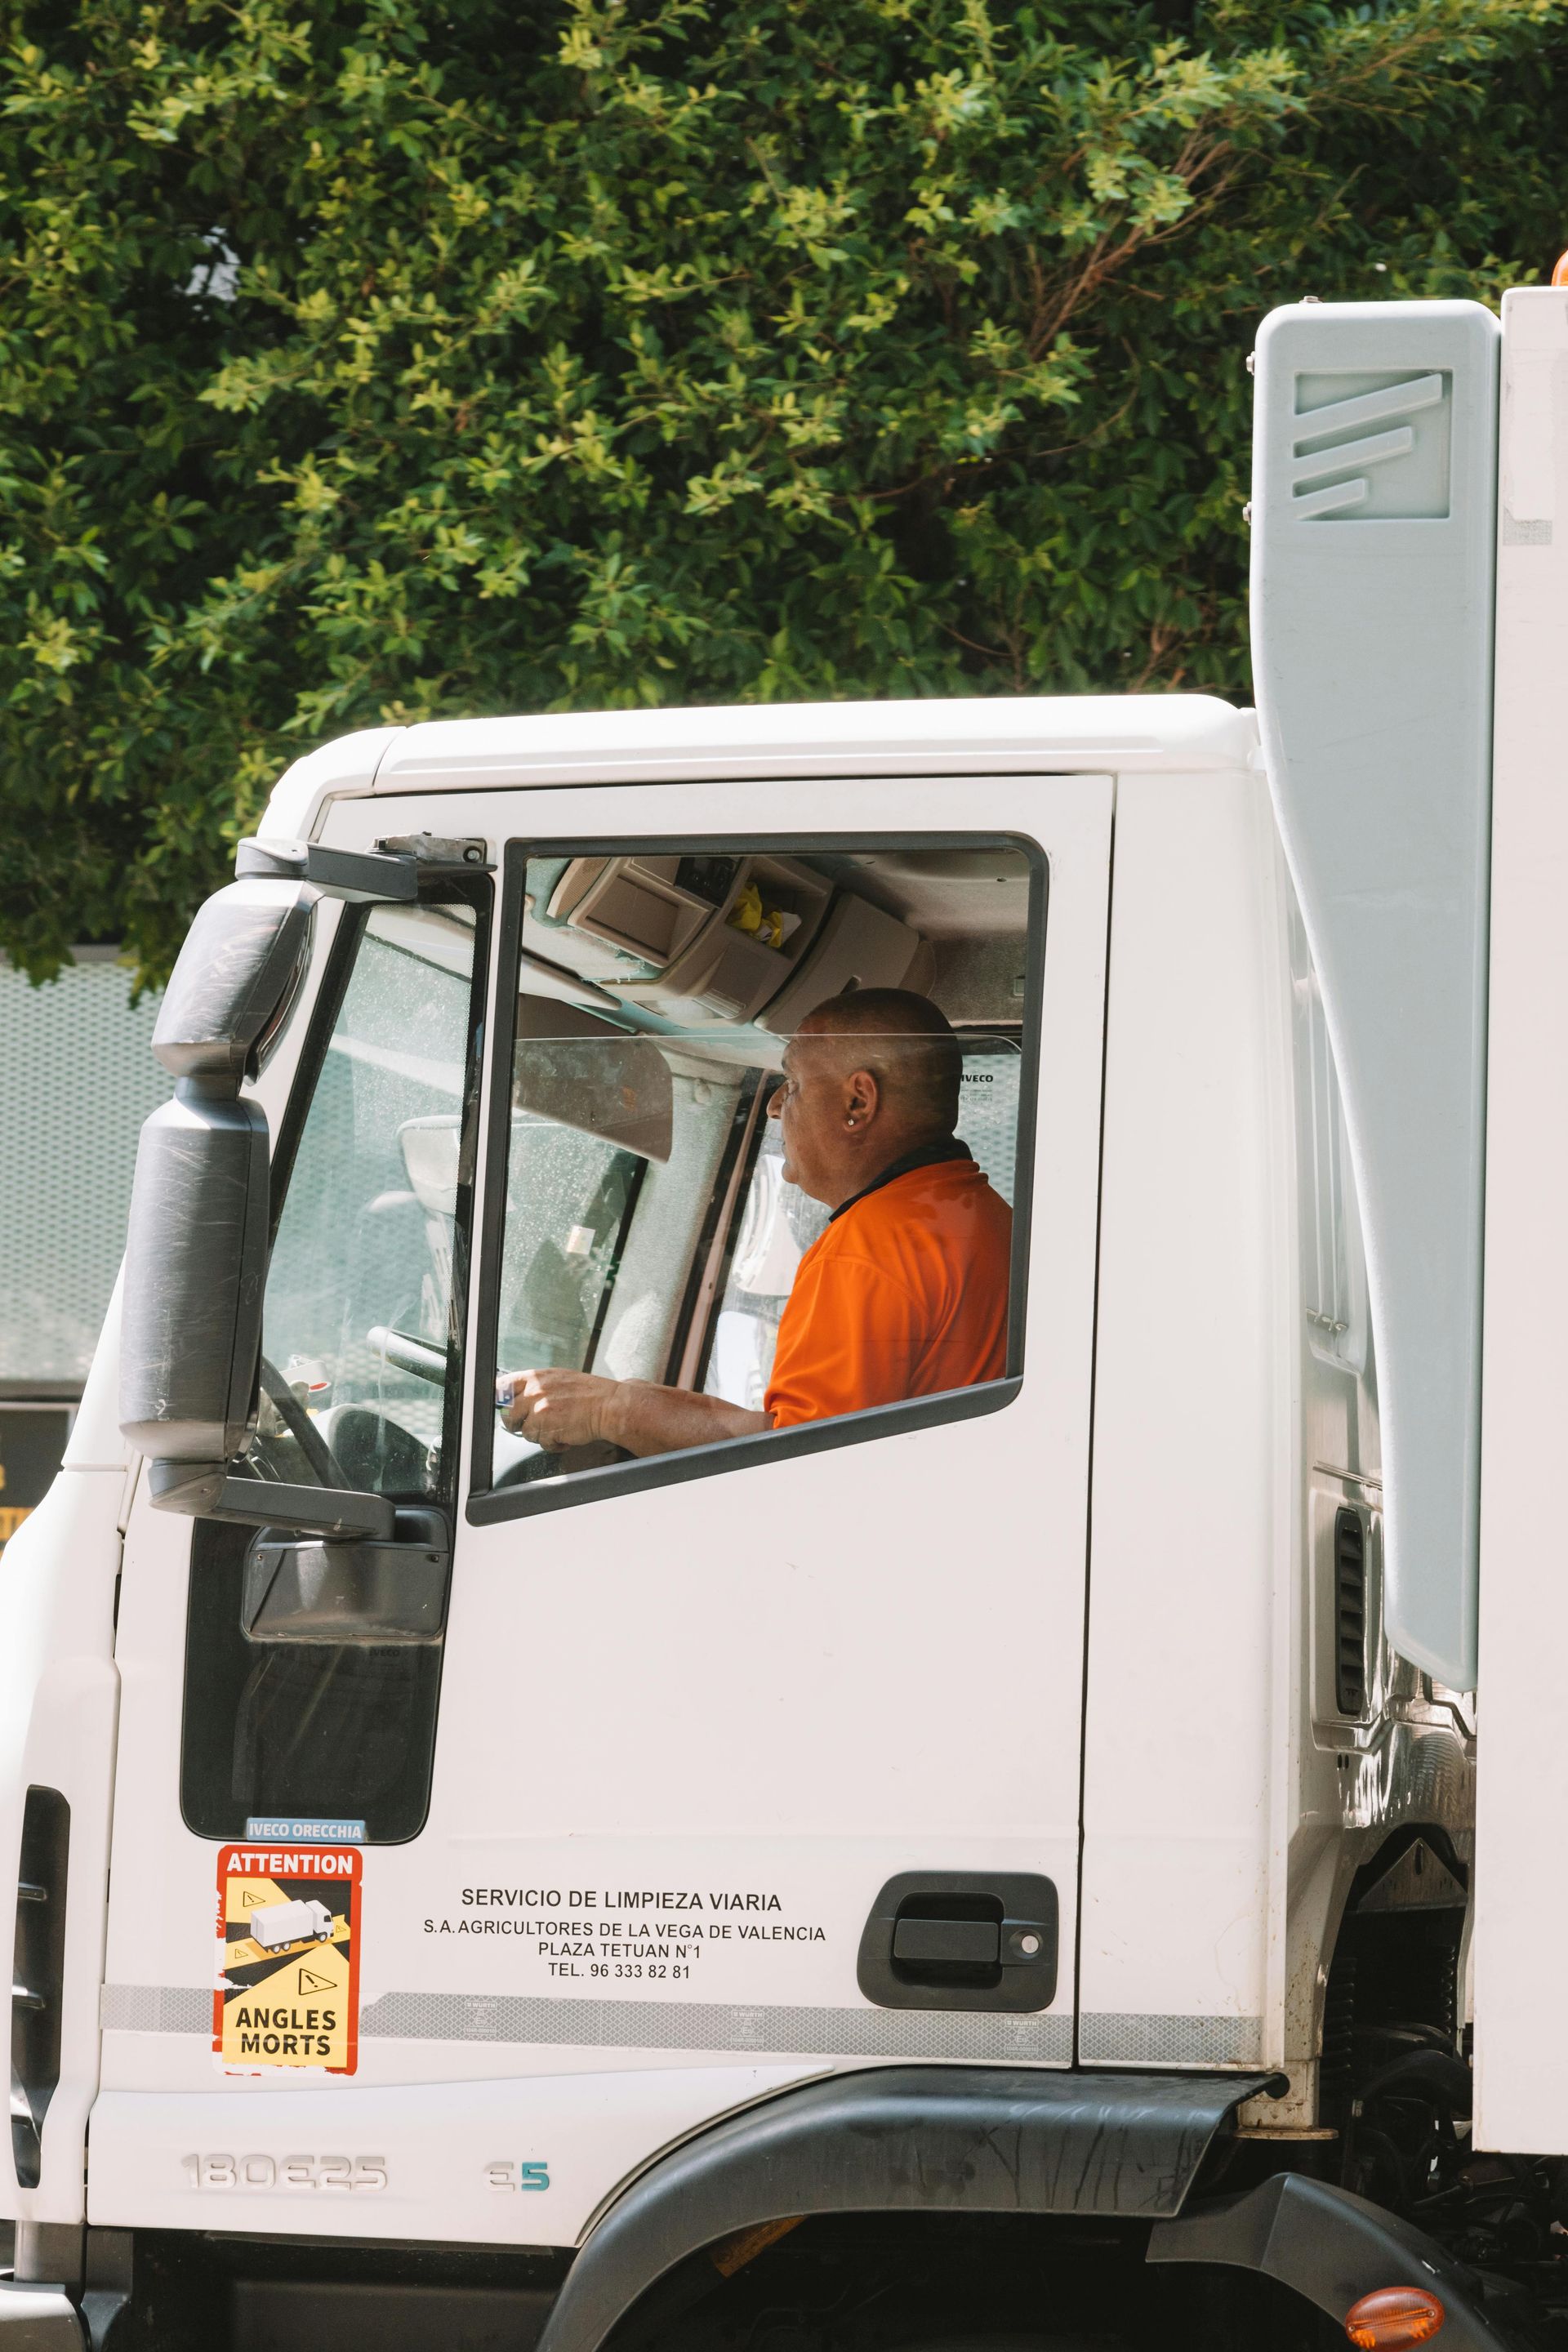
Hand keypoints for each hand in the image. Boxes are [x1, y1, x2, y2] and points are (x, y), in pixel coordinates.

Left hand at [498, 1367, 619, 1450]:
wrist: (608, 1406)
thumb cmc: (588, 1392)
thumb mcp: (557, 1378)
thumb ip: (536, 1386)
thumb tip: (518, 1396)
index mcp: (535, 1377)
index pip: (501, 1387)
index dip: (501, 1401)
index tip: (506, 1408)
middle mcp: (534, 1392)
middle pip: (508, 1414)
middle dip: (517, 1424)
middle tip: (529, 1425)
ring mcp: (540, 1412)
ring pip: (526, 1432)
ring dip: (541, 1434)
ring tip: (557, 1428)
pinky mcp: (548, 1430)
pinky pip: (542, 1444)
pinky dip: (554, 1444)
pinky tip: (565, 1435)